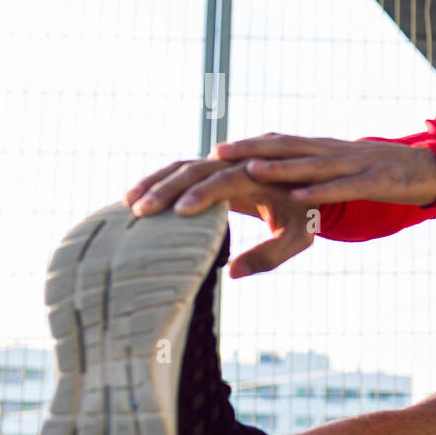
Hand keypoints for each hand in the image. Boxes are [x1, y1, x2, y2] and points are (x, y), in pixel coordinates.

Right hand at [122, 158, 317, 278]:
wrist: (307, 185)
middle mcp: (237, 162)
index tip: (181, 211)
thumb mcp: (297, 237)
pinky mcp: (210, 168)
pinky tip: (134, 198)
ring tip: (129, 203)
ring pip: (183, 166)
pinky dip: (157, 180)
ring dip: (155, 182)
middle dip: (168, 188)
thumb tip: (232, 272)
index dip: (204, 193)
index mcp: (260, 174)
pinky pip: (180, 170)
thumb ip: (270, 255)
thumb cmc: (302, 214)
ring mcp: (221, 163)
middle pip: (197, 169)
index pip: (227, 179)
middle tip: (143, 212)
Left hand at [212, 133, 435, 206]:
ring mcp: (353, 163)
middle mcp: (332, 151)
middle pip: (285, 146)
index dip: (246, 145)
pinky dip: (321, 191)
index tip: (213, 150)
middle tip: (214, 152)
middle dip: (249, 149)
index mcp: (322, 150)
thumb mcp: (342, 175)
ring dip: (279, 166)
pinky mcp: (374, 180)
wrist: (430, 168)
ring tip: (248, 167)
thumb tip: (283, 191)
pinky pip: (343, 186)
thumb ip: (316, 177)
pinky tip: (300, 198)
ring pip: (310, 163)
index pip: (278, 143)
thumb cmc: (382, 175)